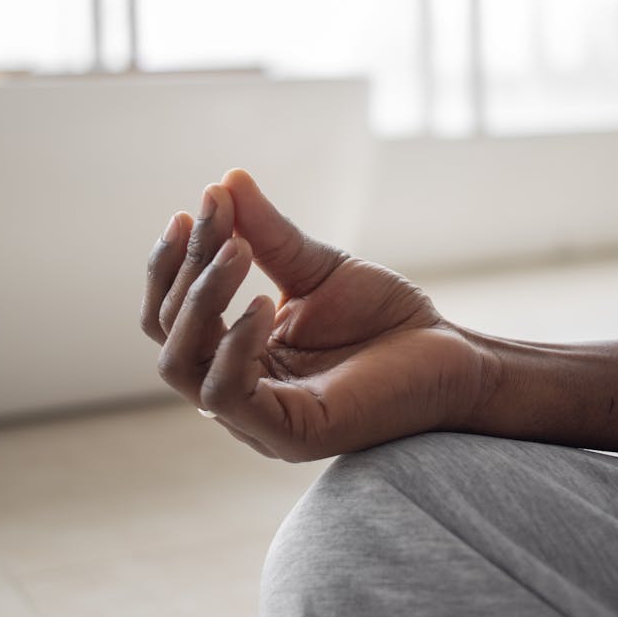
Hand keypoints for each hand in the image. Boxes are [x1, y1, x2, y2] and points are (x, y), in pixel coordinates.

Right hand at [140, 169, 487, 460]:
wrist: (452, 353)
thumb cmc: (385, 318)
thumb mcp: (316, 267)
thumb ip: (266, 234)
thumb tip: (224, 181)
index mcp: (234, 355)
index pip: (171, 311)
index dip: (174, 260)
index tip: (199, 206)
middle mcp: (234, 391)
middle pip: (166, 333)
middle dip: (186, 270)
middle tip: (221, 219)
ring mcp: (256, 420)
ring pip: (181, 365)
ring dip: (200, 300)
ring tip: (238, 252)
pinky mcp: (287, 435)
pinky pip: (228, 394)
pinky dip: (234, 343)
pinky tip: (263, 301)